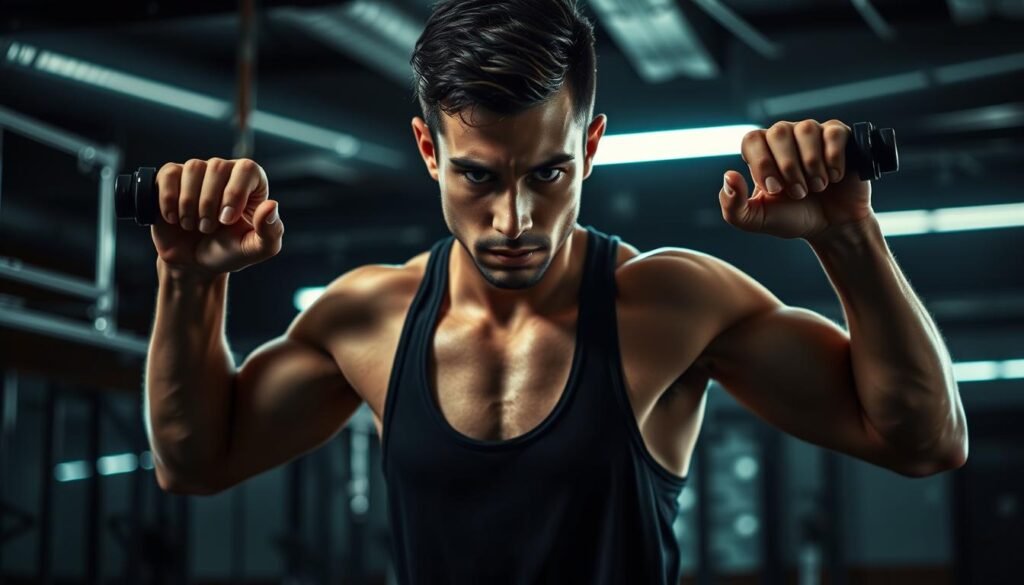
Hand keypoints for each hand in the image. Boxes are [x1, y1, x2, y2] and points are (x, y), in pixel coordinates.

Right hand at [151, 158, 283, 276]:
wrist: (193, 264)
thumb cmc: (228, 252)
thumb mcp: (255, 249)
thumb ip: (271, 232)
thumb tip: (271, 205)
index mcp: (252, 183)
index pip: (247, 168)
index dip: (234, 193)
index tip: (226, 220)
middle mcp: (226, 172)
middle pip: (217, 166)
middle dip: (210, 203)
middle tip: (208, 228)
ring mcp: (198, 173)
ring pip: (193, 168)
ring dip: (189, 204)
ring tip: (192, 225)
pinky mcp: (172, 179)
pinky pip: (169, 174)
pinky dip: (168, 200)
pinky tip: (174, 218)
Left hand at [718, 119, 873, 239]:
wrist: (830, 227)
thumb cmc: (792, 217)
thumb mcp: (756, 219)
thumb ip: (733, 205)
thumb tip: (729, 175)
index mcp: (761, 152)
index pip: (752, 139)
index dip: (762, 163)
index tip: (774, 189)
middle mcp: (785, 137)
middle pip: (778, 132)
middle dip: (788, 167)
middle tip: (798, 193)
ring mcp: (813, 134)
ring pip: (806, 129)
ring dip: (811, 165)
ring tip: (817, 187)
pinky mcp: (839, 136)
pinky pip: (833, 133)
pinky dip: (833, 158)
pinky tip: (834, 176)